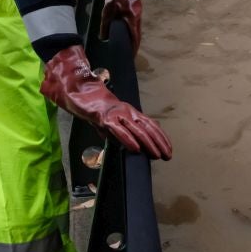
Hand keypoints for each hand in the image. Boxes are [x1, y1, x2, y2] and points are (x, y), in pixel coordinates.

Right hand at [41, 45, 171, 159]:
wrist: (82, 95)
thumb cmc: (100, 111)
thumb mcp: (117, 122)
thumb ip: (127, 132)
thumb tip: (137, 146)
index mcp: (132, 113)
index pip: (151, 125)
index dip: (161, 138)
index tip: (168, 150)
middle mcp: (128, 112)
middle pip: (148, 128)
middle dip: (158, 142)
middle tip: (167, 156)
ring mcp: (118, 115)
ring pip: (136, 130)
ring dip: (148, 143)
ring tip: (155, 154)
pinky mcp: (105, 119)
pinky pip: (119, 130)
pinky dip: (128, 139)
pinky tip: (135, 149)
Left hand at [97, 0, 142, 54]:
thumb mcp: (107, 10)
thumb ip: (105, 24)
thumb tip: (104, 37)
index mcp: (133, 19)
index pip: (135, 38)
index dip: (133, 48)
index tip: (131, 57)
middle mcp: (137, 15)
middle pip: (137, 33)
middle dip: (133, 43)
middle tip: (127, 52)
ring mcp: (136, 9)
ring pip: (134, 25)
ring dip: (130, 33)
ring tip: (124, 42)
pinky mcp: (133, 3)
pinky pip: (131, 18)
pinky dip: (127, 25)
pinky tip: (121, 27)